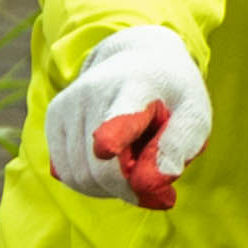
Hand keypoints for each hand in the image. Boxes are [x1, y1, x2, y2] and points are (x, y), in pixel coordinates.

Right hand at [40, 23, 210, 207]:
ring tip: (133, 159)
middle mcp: (93, 90)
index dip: (111, 137)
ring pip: (79, 176)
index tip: (106, 148)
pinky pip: (66, 173)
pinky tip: (111, 161)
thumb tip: (145, 185)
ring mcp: (67, 104)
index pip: (118, 117)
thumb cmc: (171, 95)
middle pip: (99, 167)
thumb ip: (178, 149)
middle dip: (129, 188)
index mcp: (136, 85)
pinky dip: (90, 181)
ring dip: (110, 186)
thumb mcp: (194, 116)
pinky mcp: (53, 118)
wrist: (138, 59)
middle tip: (154, 178)